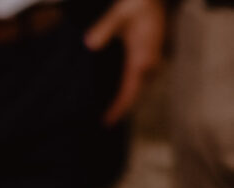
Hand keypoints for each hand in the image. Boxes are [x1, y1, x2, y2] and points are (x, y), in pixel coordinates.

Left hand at [84, 0, 165, 123]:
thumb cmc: (138, 3)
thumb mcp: (119, 13)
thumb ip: (104, 29)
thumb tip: (89, 43)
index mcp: (142, 58)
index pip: (129, 91)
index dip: (118, 108)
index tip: (106, 122)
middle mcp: (150, 63)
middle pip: (135, 94)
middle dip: (121, 108)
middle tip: (106, 122)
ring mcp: (152, 60)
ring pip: (138, 87)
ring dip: (126, 98)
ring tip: (111, 111)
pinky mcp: (149, 56)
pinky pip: (139, 78)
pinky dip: (129, 87)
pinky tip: (117, 89)